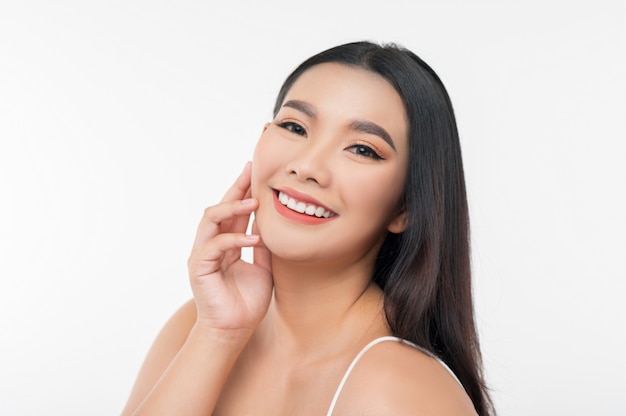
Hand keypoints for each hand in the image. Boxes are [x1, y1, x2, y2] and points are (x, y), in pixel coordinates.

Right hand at [187, 162, 272, 333]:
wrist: (235, 331)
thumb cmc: (247, 303)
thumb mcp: (264, 268)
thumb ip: (264, 247)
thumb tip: (271, 224)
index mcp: (226, 245)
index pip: (233, 212)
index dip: (243, 191)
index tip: (255, 172)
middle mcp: (211, 246)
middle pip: (220, 208)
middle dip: (235, 188)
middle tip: (250, 170)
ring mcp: (202, 255)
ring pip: (210, 220)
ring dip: (232, 207)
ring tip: (254, 201)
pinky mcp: (198, 267)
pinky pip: (214, 246)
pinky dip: (234, 239)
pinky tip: (254, 238)